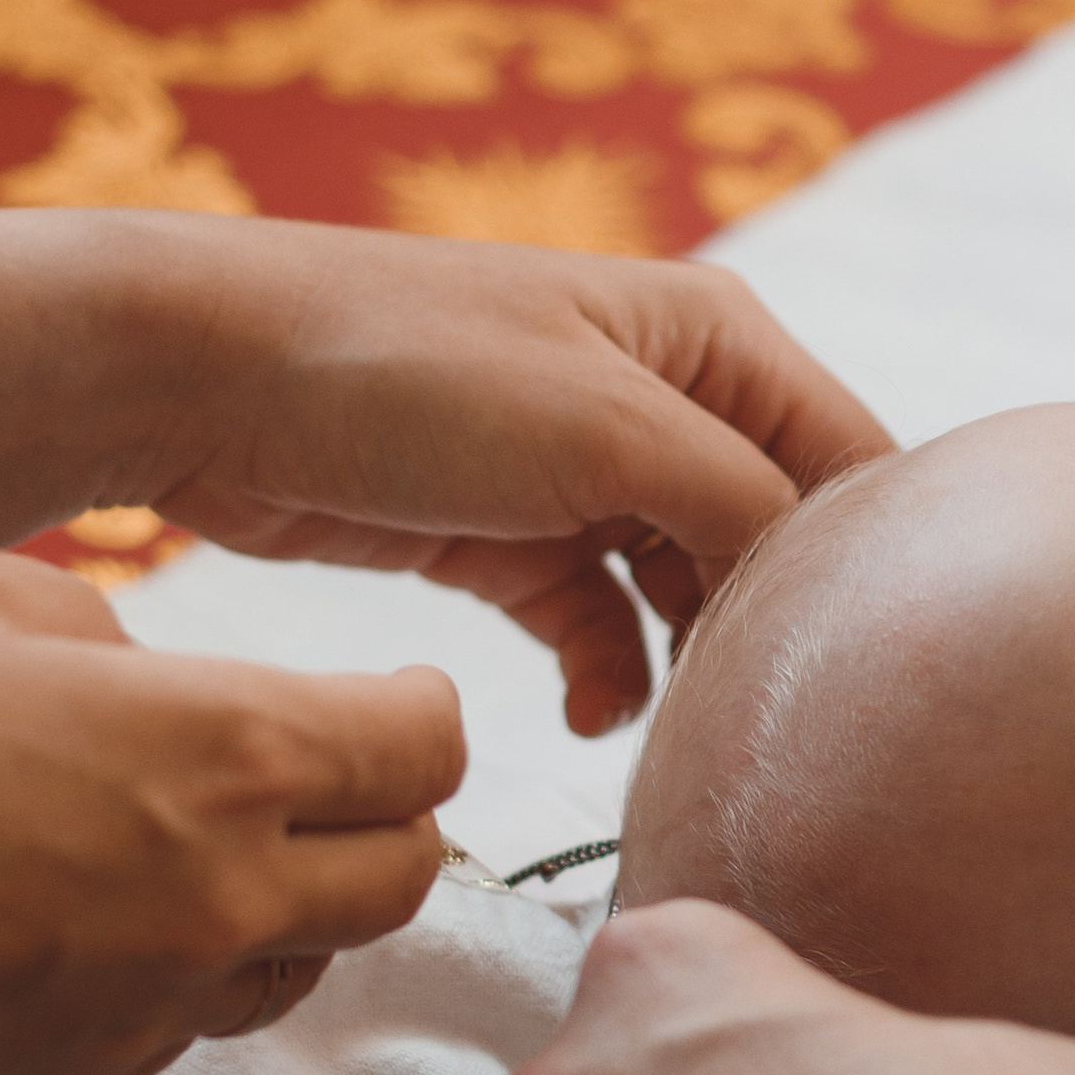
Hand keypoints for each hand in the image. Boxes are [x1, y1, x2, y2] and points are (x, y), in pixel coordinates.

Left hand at [0, 217, 893, 734]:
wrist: (203, 382)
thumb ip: (742, 508)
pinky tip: (592, 718)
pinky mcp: (513, 539)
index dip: (872, 568)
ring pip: (690, 593)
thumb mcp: (611, 430)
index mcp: (716, 339)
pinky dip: (608, 674)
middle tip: (771, 730)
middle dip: (773, 631)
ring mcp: (590, 472)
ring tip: (678, 734)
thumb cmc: (408, 372)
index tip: (862, 674)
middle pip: (777, 539)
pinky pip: (601, 625)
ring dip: (690, 667)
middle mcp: (669, 398)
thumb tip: (817, 597)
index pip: (854, 464)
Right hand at [0, 540, 460, 1074]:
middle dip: (384, 815)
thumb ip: (87, 620)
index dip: (420, 711)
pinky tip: (96, 918)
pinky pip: (188, 1023)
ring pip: (304, 963)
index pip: (425, 750)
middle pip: (405, 876)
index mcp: (224, 757)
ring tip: (199, 845)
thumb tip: (135, 673)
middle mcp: (227, 898)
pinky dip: (182, 969)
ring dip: (288, 903)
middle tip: (321, 769)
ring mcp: (161, 1007)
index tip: (392, 692)